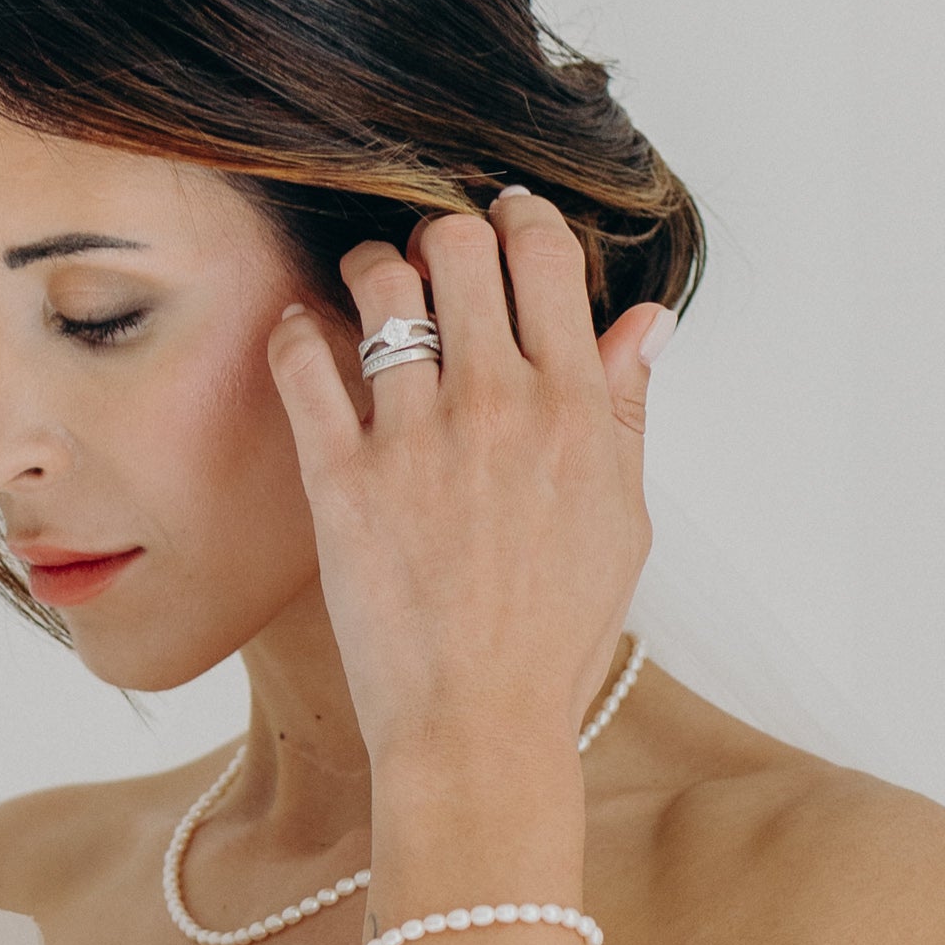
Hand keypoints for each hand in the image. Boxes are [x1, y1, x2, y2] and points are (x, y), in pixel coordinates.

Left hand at [266, 190, 666, 774]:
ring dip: (372, 265)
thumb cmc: (556, 635)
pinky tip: (307, 335)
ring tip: (369, 286)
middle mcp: (498, 405)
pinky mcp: (342, 477)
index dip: (522, 218)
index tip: (505, 221)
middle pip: (462, 245)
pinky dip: (300, 330)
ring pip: (382, 284)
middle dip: (444, 232)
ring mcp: (416, 438)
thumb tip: (644, 322)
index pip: (546, 257)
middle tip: (433, 255)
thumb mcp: (620, 521)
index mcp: (574, 410)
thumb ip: (626, 411)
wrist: (478, 725)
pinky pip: (304, 361)